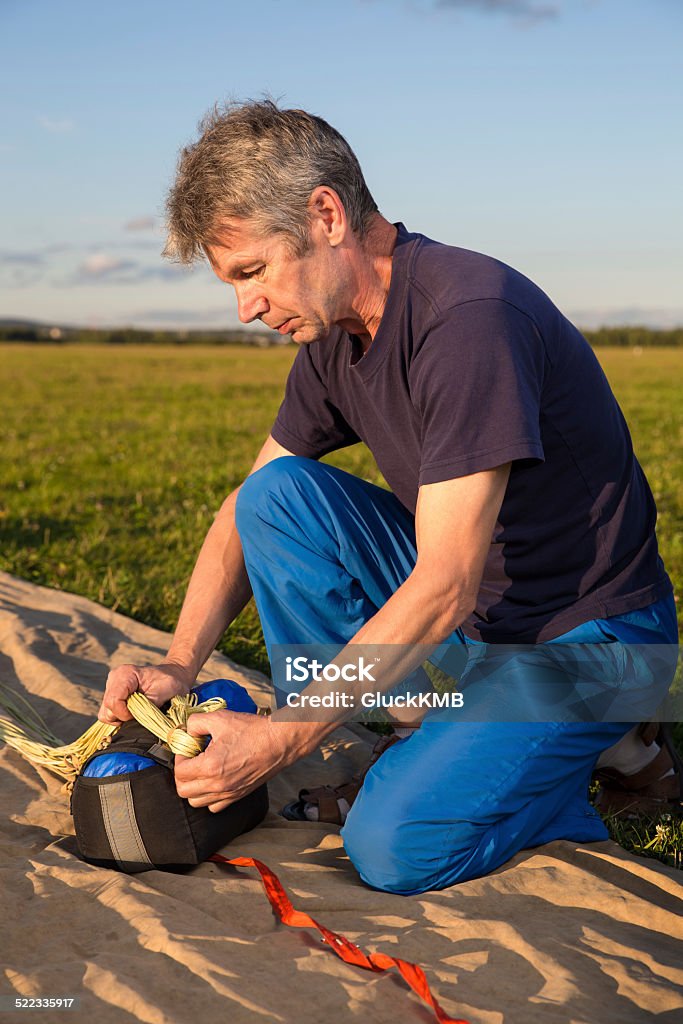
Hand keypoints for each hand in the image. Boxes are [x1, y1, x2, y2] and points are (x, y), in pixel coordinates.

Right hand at [98, 661, 193, 723]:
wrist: (172, 675)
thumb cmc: (170, 681)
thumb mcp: (163, 692)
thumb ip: (146, 706)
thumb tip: (134, 720)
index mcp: (124, 674)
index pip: (113, 701)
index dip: (125, 714)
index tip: (141, 713)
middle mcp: (114, 679)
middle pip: (107, 709)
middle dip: (123, 717)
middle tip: (141, 712)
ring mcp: (111, 687)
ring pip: (106, 713)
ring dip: (121, 718)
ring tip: (138, 711)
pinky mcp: (112, 696)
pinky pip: (109, 714)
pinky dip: (120, 717)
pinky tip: (133, 712)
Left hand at [174, 709, 295, 812]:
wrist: (279, 742)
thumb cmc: (252, 730)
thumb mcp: (220, 718)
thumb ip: (195, 723)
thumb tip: (186, 731)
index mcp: (210, 766)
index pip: (179, 772)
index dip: (179, 758)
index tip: (188, 748)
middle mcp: (217, 785)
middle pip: (183, 791)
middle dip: (182, 774)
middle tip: (191, 759)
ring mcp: (228, 793)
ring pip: (196, 802)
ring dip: (193, 787)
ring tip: (201, 770)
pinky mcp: (238, 796)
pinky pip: (214, 806)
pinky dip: (209, 797)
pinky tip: (214, 780)